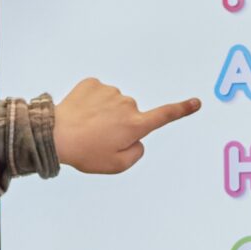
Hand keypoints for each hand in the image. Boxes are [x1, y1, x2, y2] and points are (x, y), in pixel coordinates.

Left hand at [52, 77, 200, 173]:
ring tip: (87, 127)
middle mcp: (126, 105)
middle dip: (120, 125)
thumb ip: (136, 153)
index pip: (164, 116)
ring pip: (113, 103)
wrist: (54, 135)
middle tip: (99, 138)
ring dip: (104, 113)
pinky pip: (98, 93)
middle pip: (131, 115)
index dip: (182, 110)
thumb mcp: (116, 165)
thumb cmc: (86, 152)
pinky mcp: (92, 83)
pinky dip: (91, 103)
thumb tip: (137, 138)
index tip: (196, 103)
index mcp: (135, 125)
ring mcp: (109, 92)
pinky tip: (81, 114)